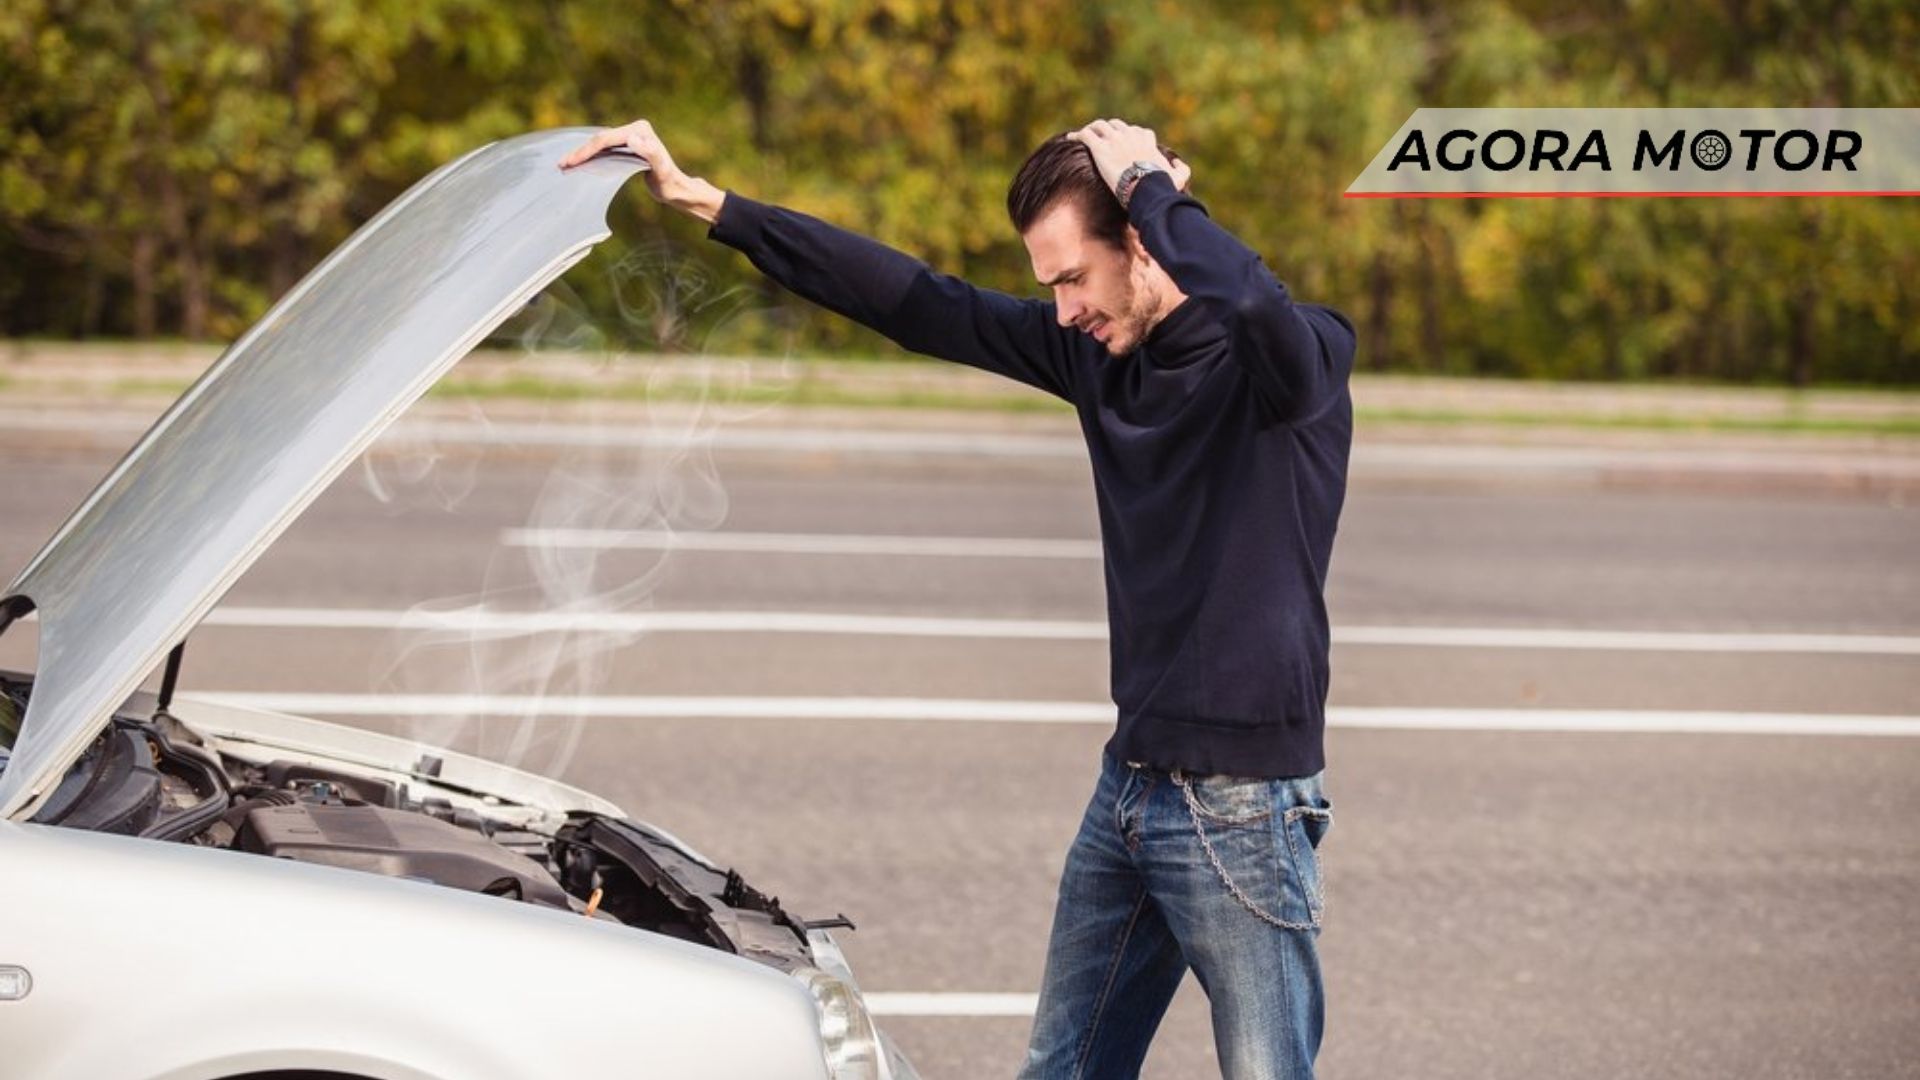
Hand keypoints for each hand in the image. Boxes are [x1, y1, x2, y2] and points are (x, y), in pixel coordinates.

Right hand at [559, 119, 725, 222]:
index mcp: (639, 130)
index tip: (571, 162)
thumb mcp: (661, 170)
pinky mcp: (627, 144)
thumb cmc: (669, 182)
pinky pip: (604, 148)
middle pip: (600, 139)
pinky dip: (590, 155)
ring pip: (599, 143)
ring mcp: (630, 135)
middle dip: (579, 151)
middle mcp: (634, 128)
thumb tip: (634, 139)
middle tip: (561, 164)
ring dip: (582, 153)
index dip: (587, 150)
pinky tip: (578, 163)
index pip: (606, 139)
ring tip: (564, 164)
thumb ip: (650, 153)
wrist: (675, 188)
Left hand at [1065, 118, 1191, 195]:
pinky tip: (1070, 138)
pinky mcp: (1100, 148)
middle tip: (1101, 138)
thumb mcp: (1178, 178)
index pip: (1139, 131)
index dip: (1131, 136)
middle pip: (1117, 125)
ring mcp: (1114, 140)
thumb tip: (1177, 163)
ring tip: (1084, 136)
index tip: (1126, 143)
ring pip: (1099, 126)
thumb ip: (1182, 169)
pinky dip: (1077, 135)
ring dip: (1093, 129)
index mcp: (1147, 140)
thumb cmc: (1162, 185)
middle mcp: (1130, 135)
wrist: (1146, 187)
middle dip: (1109, 130)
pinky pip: (1085, 135)